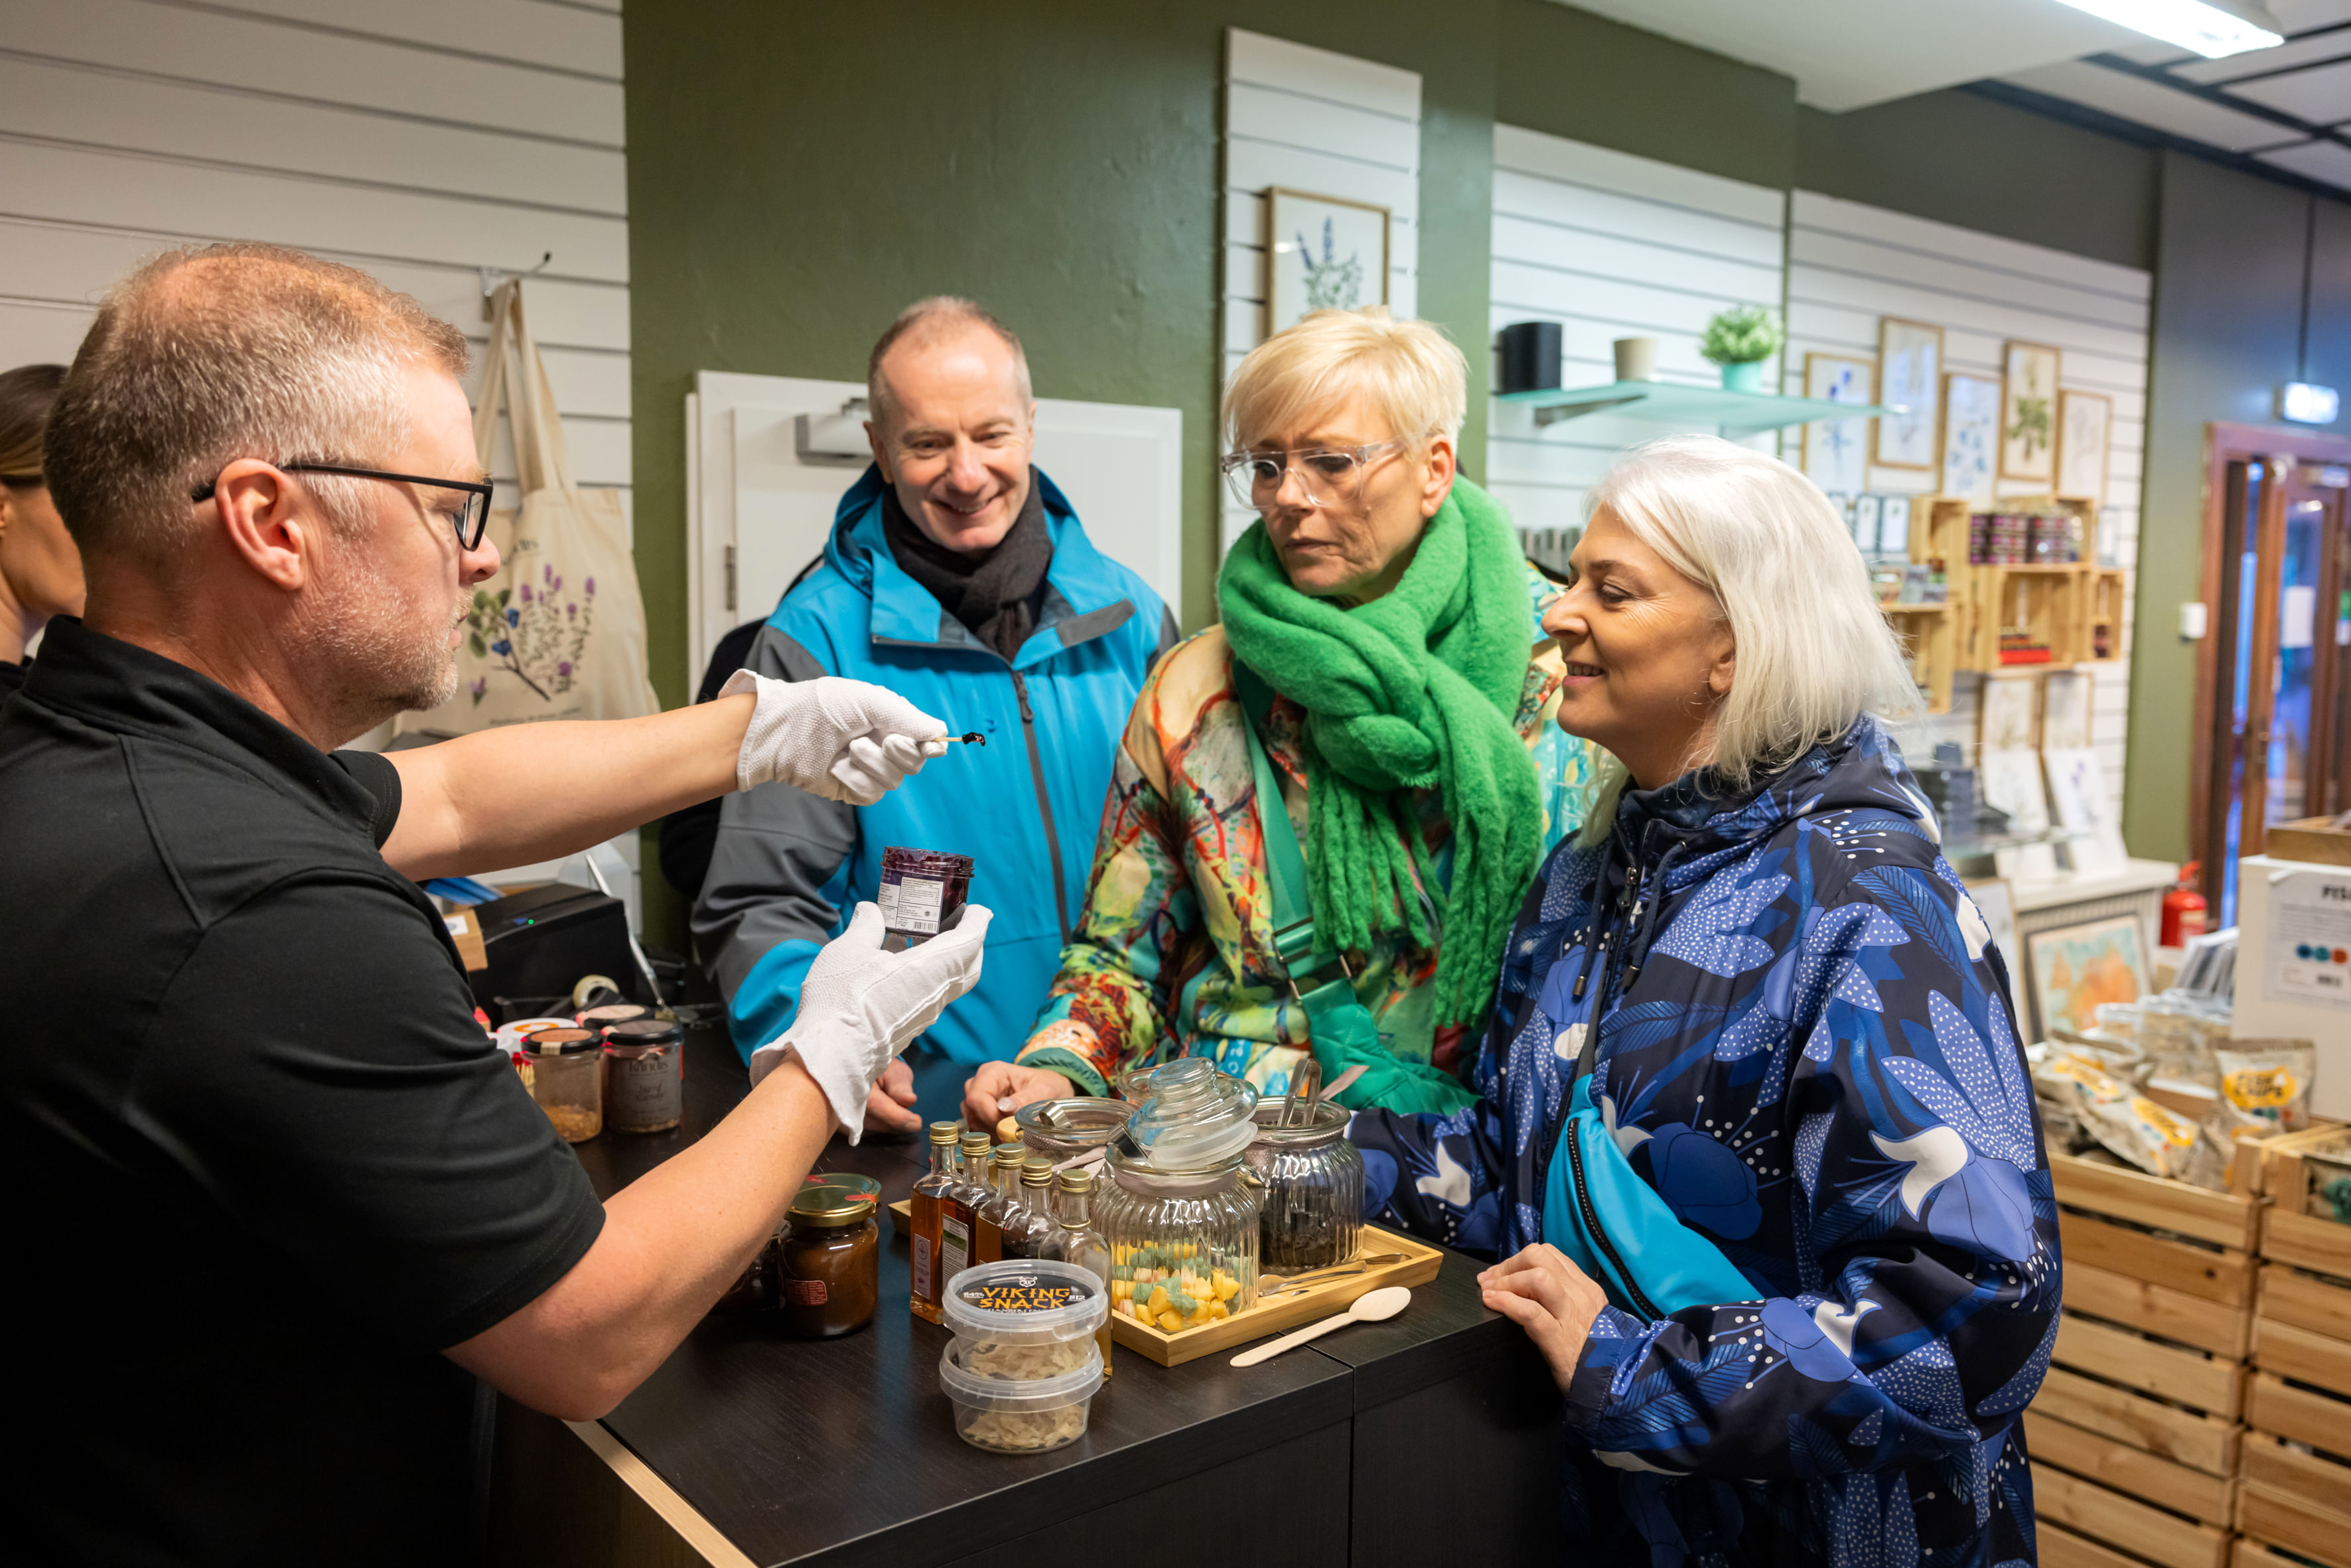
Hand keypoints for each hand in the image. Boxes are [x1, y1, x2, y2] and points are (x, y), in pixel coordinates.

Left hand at [722, 670, 949, 805]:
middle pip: (915, 763)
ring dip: (871, 763)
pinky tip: (836, 766)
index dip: (932, 745)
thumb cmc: (821, 707)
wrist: (781, 731)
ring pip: (893, 781)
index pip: (925, 739)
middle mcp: (882, 745)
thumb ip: (908, 718)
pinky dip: (854, 779)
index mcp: (890, 720)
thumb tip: (941, 731)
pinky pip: (870, 794)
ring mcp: (867, 769)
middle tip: (885, 739)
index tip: (931, 746)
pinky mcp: (851, 789)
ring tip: (847, 748)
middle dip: (901, 753)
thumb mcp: (869, 701)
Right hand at [746, 901, 990, 1139]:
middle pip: (968, 967)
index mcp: (930, 970)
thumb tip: (871, 910)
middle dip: (970, 944)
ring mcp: (923, 1016)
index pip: (969, 942)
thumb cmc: (841, 998)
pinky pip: (929, 997)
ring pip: (948, 983)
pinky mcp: (909, 1029)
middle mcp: (935, 995)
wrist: (830, 1055)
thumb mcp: (849, 949)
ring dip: (944, 959)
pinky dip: (926, 976)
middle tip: (959, 925)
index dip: (977, 923)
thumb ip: (866, 926)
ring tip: (922, 938)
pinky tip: (898, 965)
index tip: (980, 911)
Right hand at [961, 1062, 1075, 1131]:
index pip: (976, 1097)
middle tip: (1011, 1131)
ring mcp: (978, 1098)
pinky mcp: (980, 1112)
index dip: (989, 1115)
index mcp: (992, 1072)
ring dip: (990, 1132)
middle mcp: (980, 1083)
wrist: (1052, 1092)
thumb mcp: (1044, 1090)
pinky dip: (990, 1135)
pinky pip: (976, 1128)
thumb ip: (1026, 1099)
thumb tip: (1004, 1108)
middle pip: (971, 1110)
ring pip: (971, 1121)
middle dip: (990, 1125)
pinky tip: (1007, 1135)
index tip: (1008, 1126)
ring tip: (1012, 1133)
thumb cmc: (1047, 1086)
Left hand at [1477, 1244, 1609, 1391]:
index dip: (1518, 1260)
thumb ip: (1562, 1299)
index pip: (1548, 1254)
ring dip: (1506, 1282)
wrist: (1613, 1385)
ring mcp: (1571, 1316)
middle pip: (1538, 1257)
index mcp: (1585, 1288)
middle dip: (1508, 1266)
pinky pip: (1531, 1311)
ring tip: (1490, 1292)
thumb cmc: (1593, 1354)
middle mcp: (1579, 1295)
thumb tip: (1524, 1287)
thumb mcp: (1583, 1318)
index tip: (1501, 1274)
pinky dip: (1506, 1303)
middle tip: (1491, 1282)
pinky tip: (1493, 1303)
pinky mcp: (1560, 1340)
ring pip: (1537, 1277)